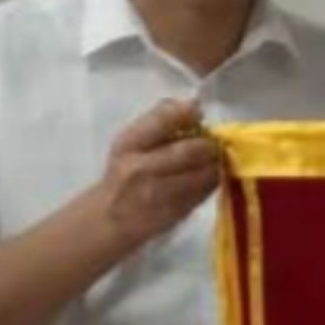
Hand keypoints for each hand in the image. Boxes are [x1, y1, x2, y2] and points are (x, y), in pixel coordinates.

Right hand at [102, 99, 220, 249]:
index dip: (188, 114)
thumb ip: (159, 121)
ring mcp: (160, 193)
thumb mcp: (130, 142)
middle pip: (191, 150)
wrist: (110, 219)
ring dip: (214, 165)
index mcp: (130, 144)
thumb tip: (194, 105)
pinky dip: (210, 183)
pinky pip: (204, 193)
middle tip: (211, 144)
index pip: (163, 120)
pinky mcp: (175, 212)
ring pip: (204, 174)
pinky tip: (204, 179)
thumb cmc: (123, 174)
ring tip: (210, 161)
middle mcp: (143, 168)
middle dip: (208, 145)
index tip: (198, 115)